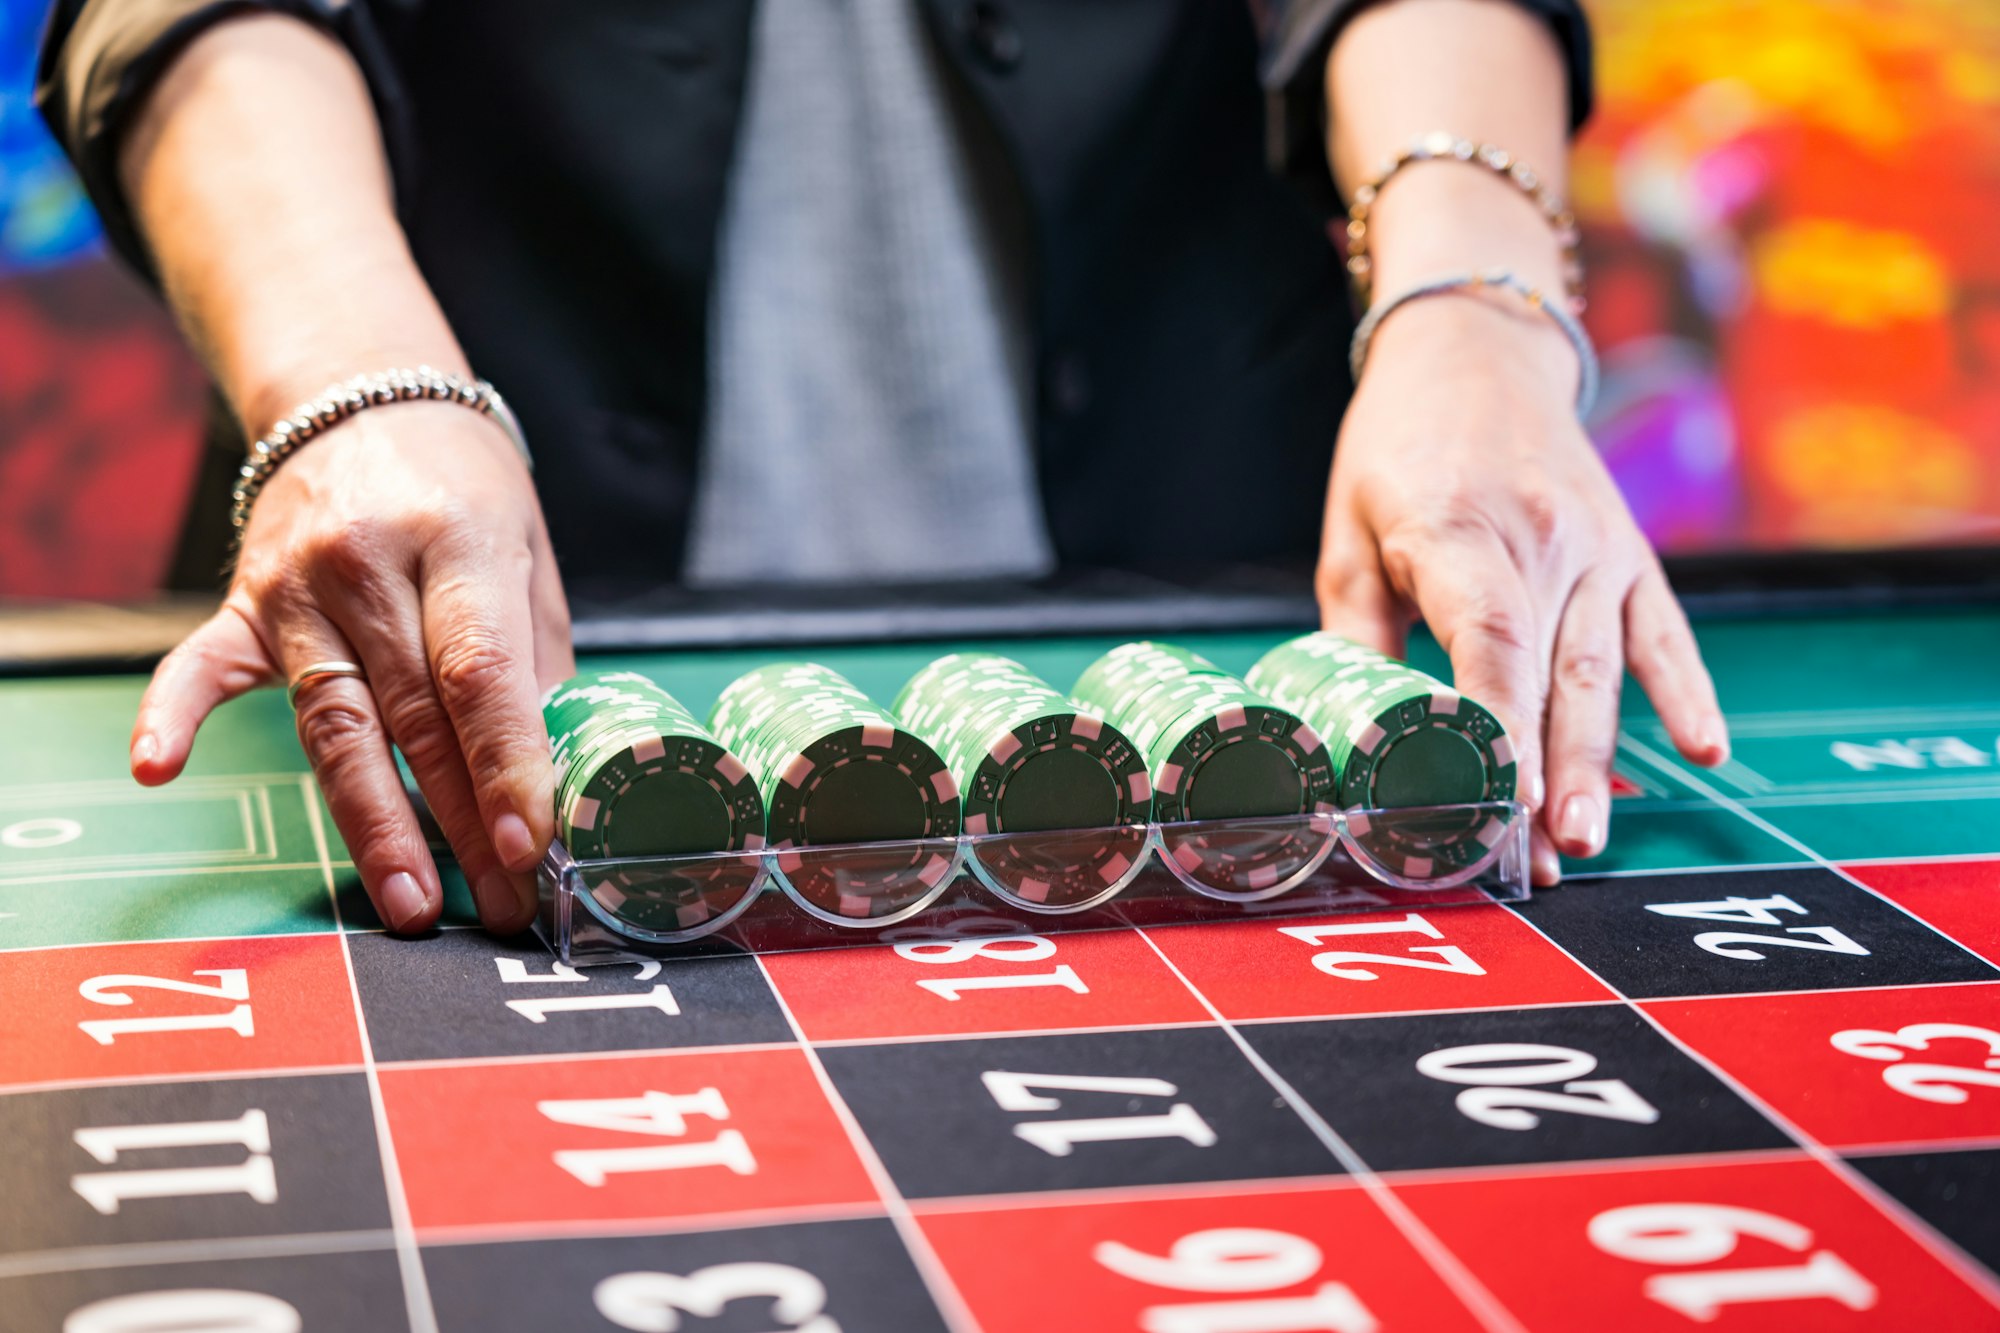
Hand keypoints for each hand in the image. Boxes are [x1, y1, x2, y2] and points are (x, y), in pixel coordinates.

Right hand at [130, 400, 574, 932]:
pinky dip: (175, 715)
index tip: (528, 845)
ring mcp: (295, 585)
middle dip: (458, 822)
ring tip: (410, 901)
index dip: (506, 766)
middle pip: (414, 714)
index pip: (481, 672)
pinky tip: (156, 768)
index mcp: (459, 541)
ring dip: (372, 822)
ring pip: (333, 721)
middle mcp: (369, 562)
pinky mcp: (243, 604)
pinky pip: (202, 667)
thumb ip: (538, 660)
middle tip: (499, 905)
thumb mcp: (528, 555)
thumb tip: (556, 774)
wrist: (364, 396)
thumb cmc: (465, 492)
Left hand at [1316, 294, 1728, 884]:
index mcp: (1458, 531)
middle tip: (1538, 862)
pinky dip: (1686, 693)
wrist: (1478, 351)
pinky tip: (1706, 752)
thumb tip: (1350, 738)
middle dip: (1545, 777)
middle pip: (1549, 677)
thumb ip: (1353, 635)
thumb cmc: (1397, 451)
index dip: (1496, 725)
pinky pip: (1664, 633)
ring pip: (1605, 671)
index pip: (1486, 641)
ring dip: (1599, 762)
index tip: (1496, 801)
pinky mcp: (1632, 553)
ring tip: (1587, 839)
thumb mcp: (1349, 535)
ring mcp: (1598, 549)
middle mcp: (1542, 540)